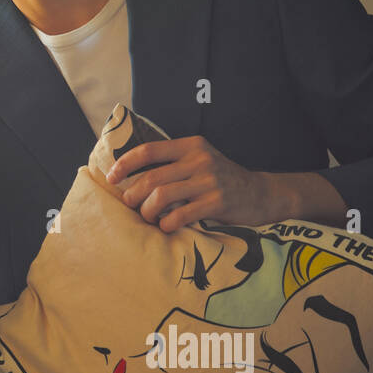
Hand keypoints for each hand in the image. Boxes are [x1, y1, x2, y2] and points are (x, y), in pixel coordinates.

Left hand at [105, 135, 278, 231]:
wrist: (260, 193)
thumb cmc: (220, 179)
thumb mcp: (199, 160)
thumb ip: (172, 162)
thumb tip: (130, 173)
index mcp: (191, 145)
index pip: (148, 150)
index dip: (125, 164)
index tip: (112, 177)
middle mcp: (199, 160)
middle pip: (151, 178)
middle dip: (133, 195)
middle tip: (129, 205)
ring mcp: (209, 181)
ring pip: (162, 196)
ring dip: (148, 211)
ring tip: (148, 217)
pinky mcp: (217, 202)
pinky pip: (181, 215)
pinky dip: (167, 224)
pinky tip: (166, 226)